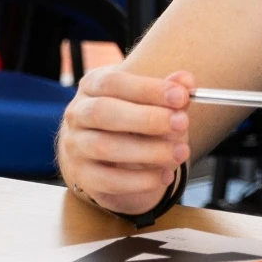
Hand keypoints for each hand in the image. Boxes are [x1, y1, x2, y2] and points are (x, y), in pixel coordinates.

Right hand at [55, 66, 194, 214]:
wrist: (106, 161)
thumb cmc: (131, 124)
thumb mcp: (150, 104)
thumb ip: (168, 93)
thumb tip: (186, 81)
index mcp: (92, 86)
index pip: (113, 82)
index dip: (147, 89)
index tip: (181, 96)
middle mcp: (77, 114)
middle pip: (102, 112)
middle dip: (146, 118)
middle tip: (182, 123)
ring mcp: (75, 146)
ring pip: (104, 147)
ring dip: (148, 151)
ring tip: (180, 152)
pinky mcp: (83, 176)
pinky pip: (109, 180)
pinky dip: (141, 180)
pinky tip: (165, 175)